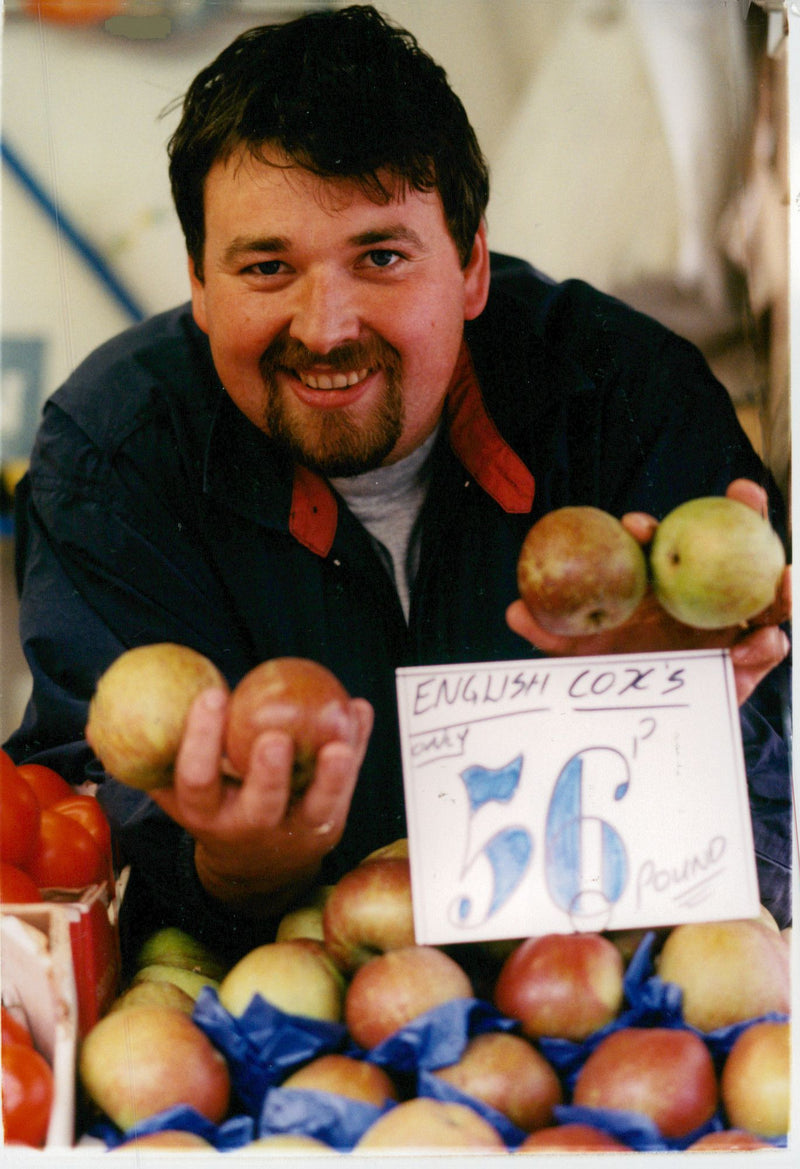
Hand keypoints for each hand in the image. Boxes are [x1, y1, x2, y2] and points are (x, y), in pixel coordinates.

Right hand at [150, 687, 373, 917]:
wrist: (253, 867)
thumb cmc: (214, 804)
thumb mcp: (180, 789)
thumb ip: (165, 752)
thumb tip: (141, 695)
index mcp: (205, 812)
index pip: (197, 779)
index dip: (201, 741)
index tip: (212, 695)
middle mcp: (248, 826)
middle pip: (259, 805)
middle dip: (267, 775)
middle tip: (274, 738)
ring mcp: (291, 831)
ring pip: (315, 807)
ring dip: (332, 776)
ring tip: (339, 744)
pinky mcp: (326, 827)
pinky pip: (345, 786)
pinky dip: (357, 747)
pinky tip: (361, 711)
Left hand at [506, 479, 789, 705]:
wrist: (638, 713)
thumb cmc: (611, 666)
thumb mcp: (580, 653)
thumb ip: (553, 634)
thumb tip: (514, 612)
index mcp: (661, 580)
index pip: (660, 543)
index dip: (650, 529)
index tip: (635, 525)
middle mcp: (703, 593)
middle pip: (732, 549)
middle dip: (745, 515)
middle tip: (745, 493)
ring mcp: (730, 624)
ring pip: (765, 598)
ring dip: (781, 583)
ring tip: (787, 577)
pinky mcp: (746, 663)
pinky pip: (764, 651)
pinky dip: (766, 647)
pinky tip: (764, 644)